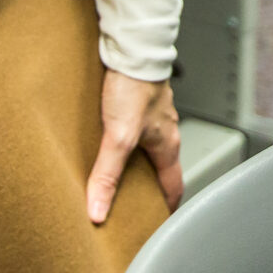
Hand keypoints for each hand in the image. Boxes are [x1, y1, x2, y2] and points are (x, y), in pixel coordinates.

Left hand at [88, 70, 183, 221]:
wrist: (131, 45)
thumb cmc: (134, 86)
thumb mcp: (119, 137)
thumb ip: (108, 174)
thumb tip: (98, 211)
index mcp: (168, 146)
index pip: (173, 187)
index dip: (165, 208)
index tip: (156, 226)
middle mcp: (164, 132)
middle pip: (159, 169)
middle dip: (146, 189)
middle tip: (127, 207)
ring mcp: (151, 115)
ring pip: (144, 148)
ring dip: (131, 164)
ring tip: (110, 177)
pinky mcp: (135, 101)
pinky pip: (131, 129)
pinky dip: (121, 142)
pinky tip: (101, 143)